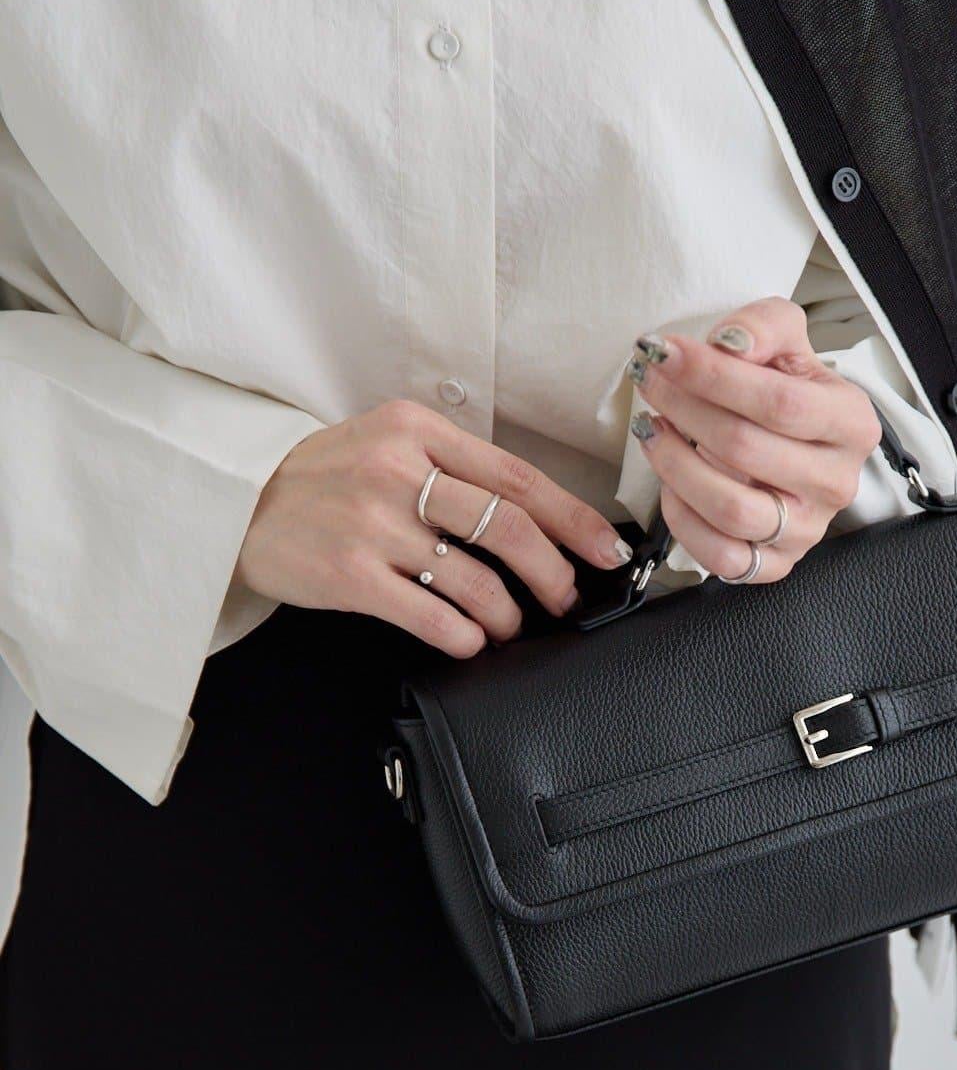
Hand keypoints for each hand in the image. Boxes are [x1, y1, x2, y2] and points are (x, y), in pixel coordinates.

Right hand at [236, 400, 634, 656]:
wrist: (236, 502)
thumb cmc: (325, 480)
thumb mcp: (387, 445)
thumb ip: (452, 468)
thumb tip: (535, 520)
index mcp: (418, 430)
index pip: (517, 477)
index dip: (574, 520)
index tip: (607, 551)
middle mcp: (398, 470)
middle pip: (509, 527)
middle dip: (553, 573)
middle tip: (565, 599)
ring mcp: (372, 523)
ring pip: (476, 579)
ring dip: (508, 614)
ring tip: (510, 626)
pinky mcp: (349, 574)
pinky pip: (432, 615)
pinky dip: (465, 636)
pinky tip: (469, 640)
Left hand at [625, 296, 881, 583]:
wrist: (796, 441)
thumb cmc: (787, 389)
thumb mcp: (786, 340)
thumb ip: (762, 326)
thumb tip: (729, 345)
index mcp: (852, 423)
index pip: (780, 403)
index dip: (714, 377)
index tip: (666, 353)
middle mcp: (836, 482)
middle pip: (746, 448)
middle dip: (684, 410)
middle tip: (651, 383)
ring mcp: (808, 530)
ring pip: (731, 509)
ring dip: (675, 465)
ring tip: (652, 429)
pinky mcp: (776, 564)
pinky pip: (721, 556)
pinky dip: (683, 519)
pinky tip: (671, 482)